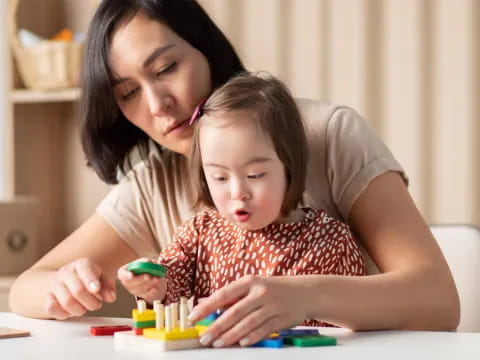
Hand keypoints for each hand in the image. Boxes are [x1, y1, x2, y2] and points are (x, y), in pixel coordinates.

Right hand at [45, 257, 115, 319]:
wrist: (60, 283)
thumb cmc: (86, 281)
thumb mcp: (100, 278)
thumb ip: (108, 286)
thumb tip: (110, 297)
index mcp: (81, 264)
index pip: (85, 269)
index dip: (91, 280)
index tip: (96, 289)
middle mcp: (66, 272)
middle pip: (78, 290)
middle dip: (91, 302)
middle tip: (96, 305)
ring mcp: (54, 285)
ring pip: (67, 302)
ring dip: (80, 310)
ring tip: (84, 308)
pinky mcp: (46, 298)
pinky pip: (53, 308)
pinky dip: (64, 313)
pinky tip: (70, 310)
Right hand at [117, 258, 165, 303]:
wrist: (145, 275)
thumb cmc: (141, 267)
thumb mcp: (142, 261)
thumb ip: (145, 261)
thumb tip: (149, 262)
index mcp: (123, 272)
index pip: (122, 274)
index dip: (127, 275)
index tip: (132, 275)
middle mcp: (126, 283)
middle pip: (132, 283)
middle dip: (141, 279)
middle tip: (149, 276)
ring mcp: (133, 290)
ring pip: (140, 289)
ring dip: (149, 284)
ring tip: (157, 279)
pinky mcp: (140, 294)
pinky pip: (145, 294)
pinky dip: (151, 291)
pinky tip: (156, 288)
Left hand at [188, 275, 307, 346]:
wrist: (304, 292)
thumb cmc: (272, 289)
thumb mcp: (252, 286)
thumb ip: (232, 296)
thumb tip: (205, 304)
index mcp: (250, 281)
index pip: (223, 294)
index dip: (207, 307)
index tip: (193, 317)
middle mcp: (261, 293)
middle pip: (234, 312)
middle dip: (216, 326)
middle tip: (204, 337)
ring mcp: (272, 306)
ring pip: (247, 323)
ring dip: (231, 335)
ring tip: (217, 343)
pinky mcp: (282, 319)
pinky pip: (263, 331)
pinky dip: (251, 337)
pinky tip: (240, 343)